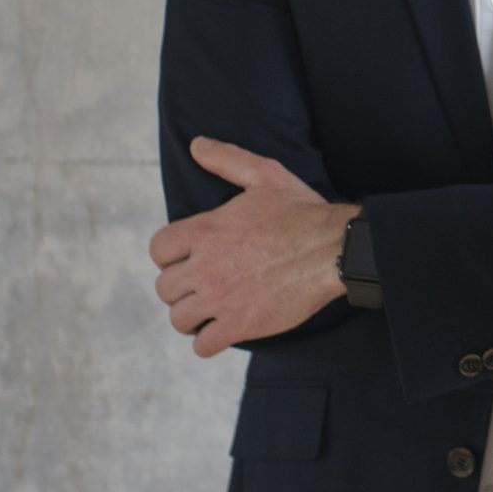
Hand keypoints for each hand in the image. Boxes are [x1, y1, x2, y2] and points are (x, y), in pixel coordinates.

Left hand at [149, 137, 356, 357]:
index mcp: (204, 231)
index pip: (158, 251)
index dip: (169, 256)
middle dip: (180, 287)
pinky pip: (203, 345)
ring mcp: (221, 299)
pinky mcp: (240, 325)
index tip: (186, 258)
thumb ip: (227, 159)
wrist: (334, 248)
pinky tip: (221, 330)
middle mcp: (205, 267)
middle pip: (164, 288)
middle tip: (201, 285)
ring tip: (208, 311)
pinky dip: (208, 341)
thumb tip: (197, 146)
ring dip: (191, 317)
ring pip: (179, 319)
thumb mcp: (264, 174)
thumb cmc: (301, 211)